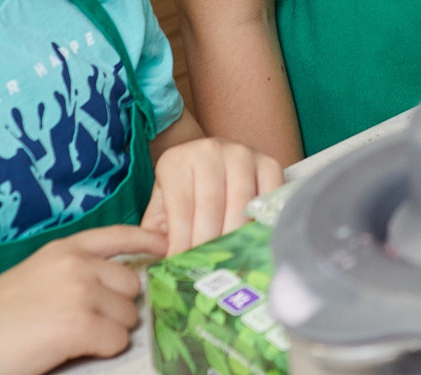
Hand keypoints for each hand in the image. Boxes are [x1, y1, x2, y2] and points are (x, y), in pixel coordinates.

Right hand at [0, 224, 160, 374]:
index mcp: (62, 250)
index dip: (148, 242)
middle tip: (89, 324)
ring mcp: (80, 292)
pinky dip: (102, 350)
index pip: (119, 235)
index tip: (166, 248)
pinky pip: (117, 340)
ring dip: (111, 331)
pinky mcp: (81, 324)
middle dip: (120, 307)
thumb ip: (70, 273)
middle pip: (132, 283)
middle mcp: (77, 265)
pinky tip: (73, 351)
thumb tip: (107, 285)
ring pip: (129, 315)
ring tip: (74, 339)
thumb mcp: (31, 277)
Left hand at [143, 137, 283, 256]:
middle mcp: (210, 150)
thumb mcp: (161, 211)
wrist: (209, 163)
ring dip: (235, 236)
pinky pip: (269, 196)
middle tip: (207, 268)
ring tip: (228, 259)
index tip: (183, 265)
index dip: (182, 242)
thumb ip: (153, 237)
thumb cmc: (183, 194)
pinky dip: (262, 221)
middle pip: (212, 206)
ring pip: (241, 203)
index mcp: (176, 162)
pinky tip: (252, 240)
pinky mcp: (268, 161)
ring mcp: (242, 153)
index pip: (181, 208)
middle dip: (208, 243)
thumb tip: (151, 263)